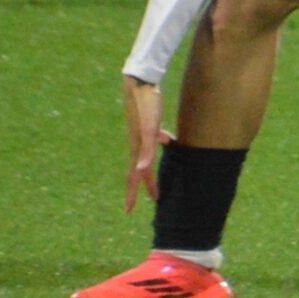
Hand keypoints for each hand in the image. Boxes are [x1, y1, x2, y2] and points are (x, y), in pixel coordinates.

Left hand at [121, 77, 166, 213]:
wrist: (140, 87)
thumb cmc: (148, 104)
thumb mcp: (154, 125)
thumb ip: (159, 136)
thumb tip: (169, 141)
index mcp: (137, 147)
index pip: (135, 173)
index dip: (134, 189)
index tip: (130, 206)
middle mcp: (135, 146)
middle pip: (133, 173)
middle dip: (132, 192)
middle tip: (129, 210)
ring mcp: (139, 139)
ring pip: (138, 164)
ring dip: (139, 179)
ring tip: (144, 191)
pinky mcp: (145, 130)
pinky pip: (146, 148)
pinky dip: (145, 160)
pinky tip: (144, 166)